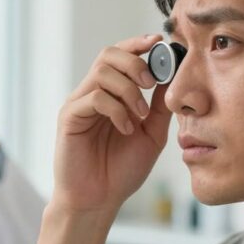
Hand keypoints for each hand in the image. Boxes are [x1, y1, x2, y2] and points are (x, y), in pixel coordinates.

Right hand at [53, 34, 172, 214]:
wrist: (99, 201)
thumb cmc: (121, 170)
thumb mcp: (151, 134)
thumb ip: (160, 106)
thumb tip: (173, 76)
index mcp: (111, 94)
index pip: (121, 56)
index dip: (138, 44)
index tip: (159, 42)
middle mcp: (92, 93)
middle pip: (108, 54)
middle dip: (135, 63)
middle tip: (151, 84)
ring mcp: (79, 104)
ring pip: (102, 72)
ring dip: (129, 89)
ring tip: (140, 114)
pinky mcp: (69, 118)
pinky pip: (94, 98)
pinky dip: (116, 109)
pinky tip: (125, 128)